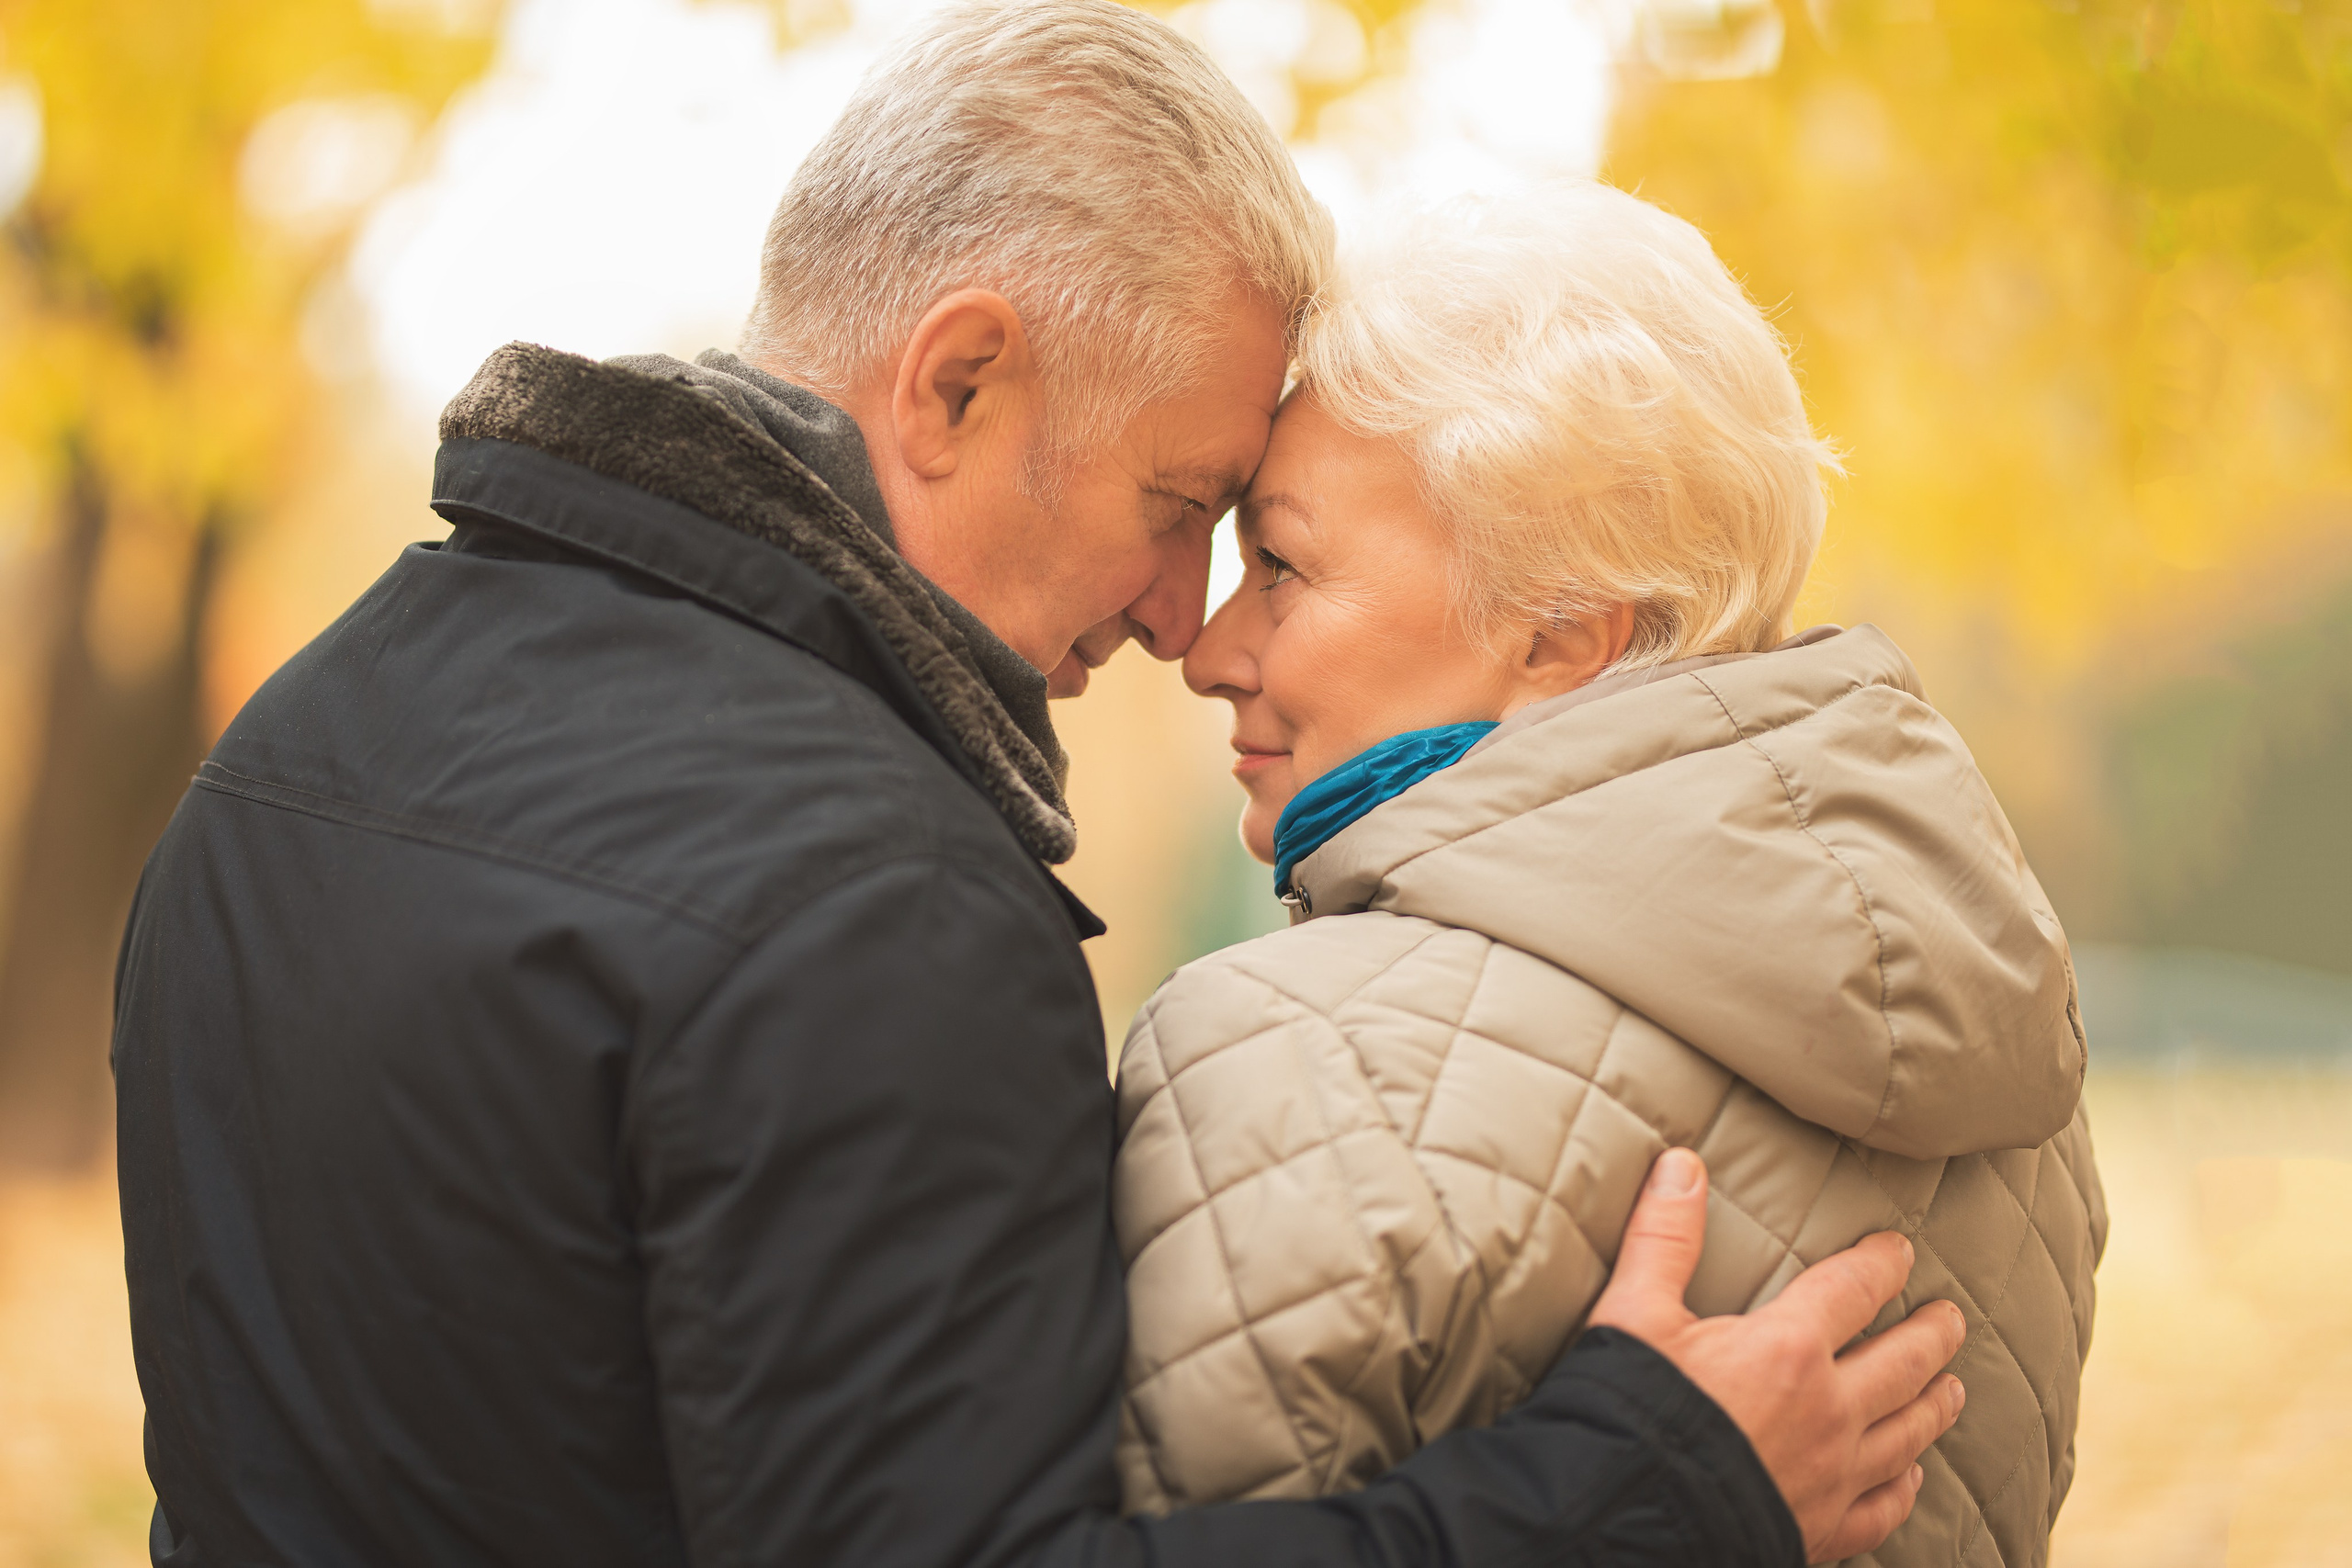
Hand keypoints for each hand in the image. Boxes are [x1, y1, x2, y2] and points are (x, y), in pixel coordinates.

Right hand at [1589, 1148, 1968, 1563]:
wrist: (1628, 1519)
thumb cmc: (1631, 1413)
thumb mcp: (1634, 1313)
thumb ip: (1664, 1237)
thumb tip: (1682, 1164)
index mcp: (1789, 1349)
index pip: (1854, 1290)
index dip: (1881, 1264)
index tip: (1900, 1250)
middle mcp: (1829, 1412)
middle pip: (1903, 1362)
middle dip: (1931, 1334)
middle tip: (1951, 1317)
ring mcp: (1833, 1477)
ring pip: (1908, 1433)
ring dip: (1934, 1403)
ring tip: (1952, 1385)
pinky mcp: (1822, 1530)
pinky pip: (1884, 1506)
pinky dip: (1904, 1485)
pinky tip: (1912, 1475)